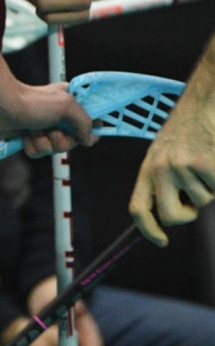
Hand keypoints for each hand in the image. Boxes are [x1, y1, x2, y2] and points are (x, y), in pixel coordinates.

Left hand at [0, 81, 93, 154]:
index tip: (85, 137)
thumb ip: (85, 121)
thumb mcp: (67, 105)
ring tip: (34, 129)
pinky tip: (24, 134)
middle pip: (73, 142)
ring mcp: (45, 128)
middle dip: (61, 140)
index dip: (91, 132)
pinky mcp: (31, 138)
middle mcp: (60, 118)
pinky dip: (31, 145)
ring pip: (54, 150)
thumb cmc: (34, 102)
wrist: (2, 106)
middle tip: (52, 130)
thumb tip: (88, 140)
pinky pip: (38, 152)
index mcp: (72, 105)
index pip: (92, 122)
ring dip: (43, 142)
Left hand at [129, 91, 214, 244]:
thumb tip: (168, 215)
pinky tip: (214, 158)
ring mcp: (181, 167)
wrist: (203, 104)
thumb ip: (163, 182)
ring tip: (205, 162)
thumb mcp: (166, 155)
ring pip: (201, 202)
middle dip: (187, 214)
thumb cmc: (188, 132)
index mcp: (148, 168)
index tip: (161, 241)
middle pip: (170, 217)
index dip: (147, 230)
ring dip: (209, 189)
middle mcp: (160, 168)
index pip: (138, 207)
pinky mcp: (204, 165)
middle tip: (194, 197)